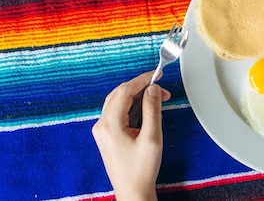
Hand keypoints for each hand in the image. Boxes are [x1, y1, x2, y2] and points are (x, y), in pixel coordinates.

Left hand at [92, 72, 170, 200]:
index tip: (157, 74)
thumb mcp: (152, 137)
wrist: (132, 190)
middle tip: (161, 88)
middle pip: (120, 93)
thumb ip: (152, 110)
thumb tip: (153, 89)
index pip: (125, 91)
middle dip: (141, 87)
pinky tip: (147, 108)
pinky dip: (133, 105)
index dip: (142, 79)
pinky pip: (118, 111)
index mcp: (110, 125)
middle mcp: (102, 125)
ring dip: (137, 96)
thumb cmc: (141, 169)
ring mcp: (103, 130)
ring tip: (158, 98)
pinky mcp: (107, 134)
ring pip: (118, 101)